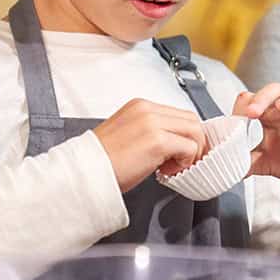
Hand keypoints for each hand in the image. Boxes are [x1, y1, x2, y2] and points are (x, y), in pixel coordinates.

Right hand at [94, 99, 208, 191]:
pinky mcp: (157, 141)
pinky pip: (189, 148)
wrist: (84, 173)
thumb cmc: (102, 161)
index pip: (178, 114)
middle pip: (191, 119)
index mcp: (140, 106)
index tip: (182, 152)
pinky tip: (166, 171)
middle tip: (183, 161)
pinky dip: (185, 161)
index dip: (186, 135)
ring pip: (194, 131)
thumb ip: (151, 131)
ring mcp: (153, 123)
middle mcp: (148, 109)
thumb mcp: (128, 134)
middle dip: (194, 142)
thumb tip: (174, 142)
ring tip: (173, 167)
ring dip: (191, 152)